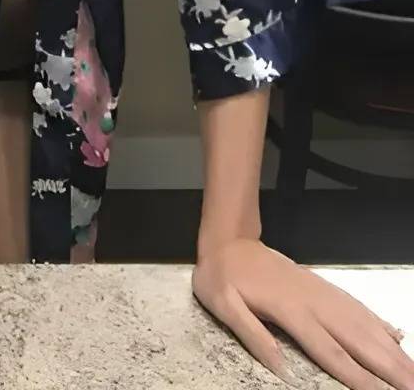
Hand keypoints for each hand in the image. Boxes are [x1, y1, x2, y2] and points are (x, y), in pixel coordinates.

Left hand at [193, 237, 413, 387]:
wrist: (228, 240)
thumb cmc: (221, 276)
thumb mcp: (222, 304)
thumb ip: (252, 334)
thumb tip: (281, 370)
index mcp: (289, 311)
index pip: (330, 350)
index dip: (358, 376)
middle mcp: (313, 302)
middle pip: (358, 340)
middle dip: (389, 366)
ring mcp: (321, 293)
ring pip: (363, 324)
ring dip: (392, 349)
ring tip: (413, 371)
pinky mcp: (322, 287)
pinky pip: (357, 307)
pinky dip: (379, 323)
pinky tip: (396, 336)